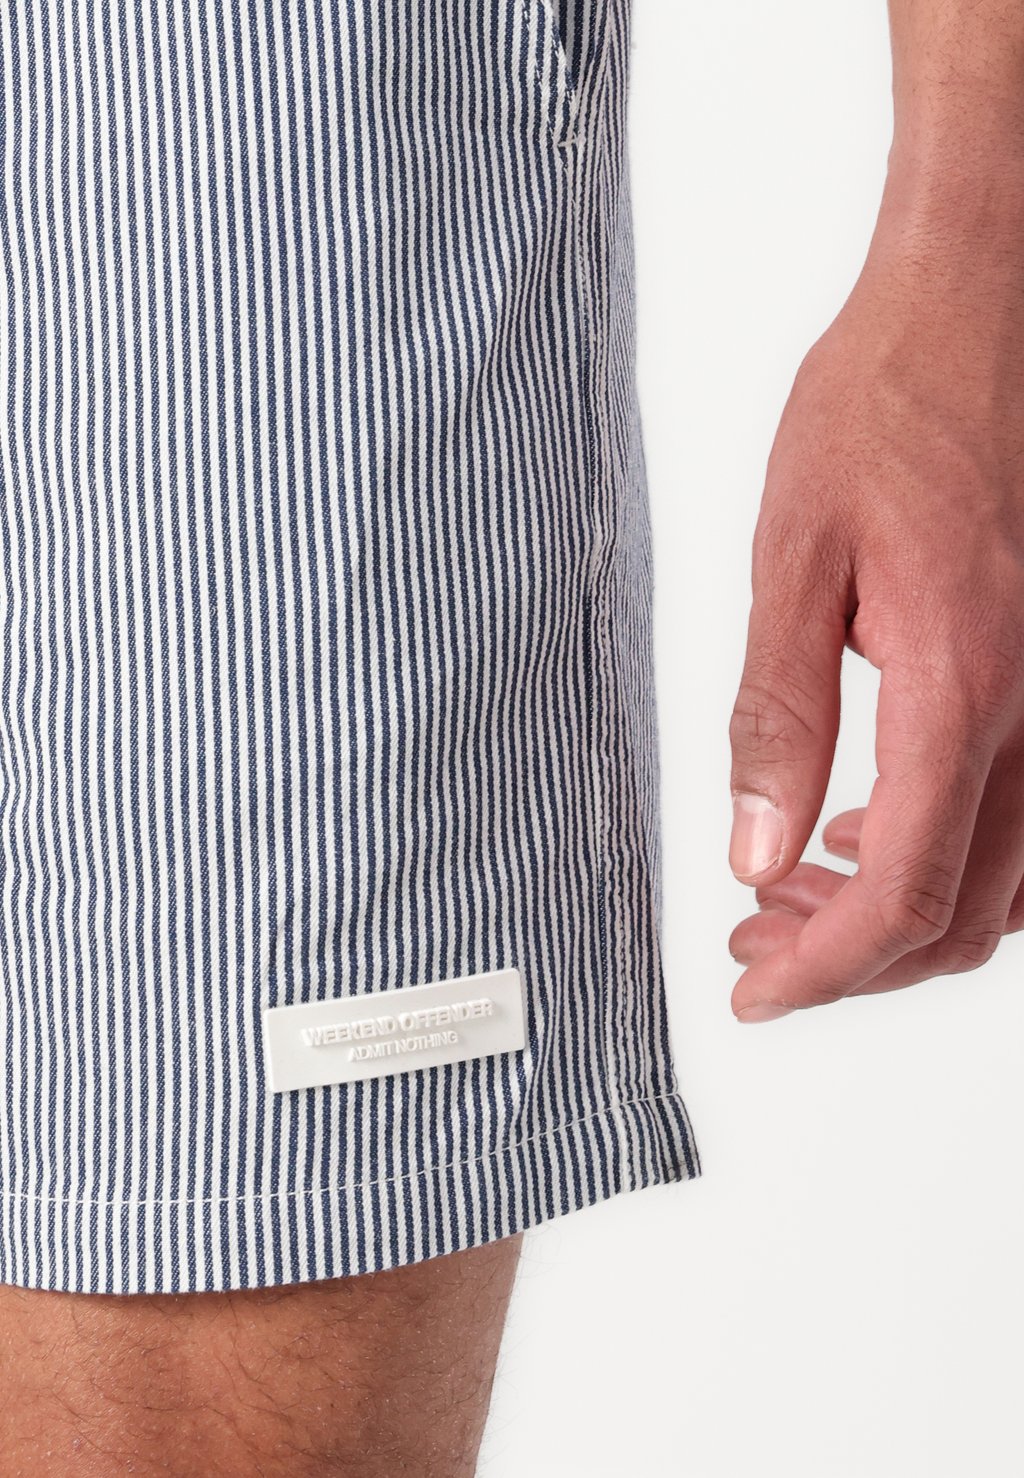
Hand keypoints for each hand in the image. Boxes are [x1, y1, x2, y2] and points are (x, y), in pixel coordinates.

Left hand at [726, 192, 1023, 1022]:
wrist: (979, 312)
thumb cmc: (887, 407)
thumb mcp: (796, 557)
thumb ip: (777, 714)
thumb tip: (755, 847)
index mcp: (961, 687)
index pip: (902, 896)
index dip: (823, 969)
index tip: (757, 991)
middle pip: (962, 914)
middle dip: (852, 956)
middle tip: (757, 947)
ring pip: (1004, 880)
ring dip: (900, 916)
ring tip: (795, 896)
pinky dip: (949, 858)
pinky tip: (872, 829)